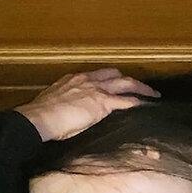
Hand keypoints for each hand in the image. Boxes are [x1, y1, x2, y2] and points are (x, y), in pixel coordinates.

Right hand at [15, 68, 159, 141]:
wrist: (39, 119)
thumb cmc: (41, 117)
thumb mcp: (53, 104)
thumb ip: (65, 105)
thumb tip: (69, 114)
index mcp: (73, 80)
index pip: (96, 75)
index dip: (107, 80)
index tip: (113, 85)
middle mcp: (87, 80)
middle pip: (114, 73)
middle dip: (127, 79)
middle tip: (138, 86)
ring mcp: (96, 90)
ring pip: (126, 83)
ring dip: (141, 88)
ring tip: (152, 94)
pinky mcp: (103, 102)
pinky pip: (127, 101)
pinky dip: (138, 103)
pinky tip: (146, 107)